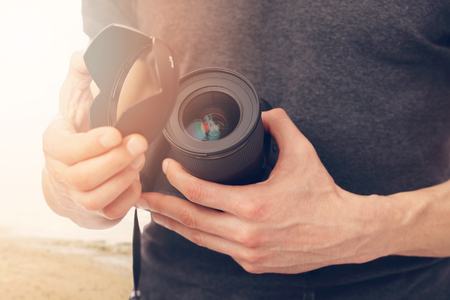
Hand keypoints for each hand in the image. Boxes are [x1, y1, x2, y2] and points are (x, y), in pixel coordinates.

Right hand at [42, 51, 147, 227]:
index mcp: (55, 144)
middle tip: (139, 143)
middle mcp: (62, 174)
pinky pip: (112, 212)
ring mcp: (78, 196)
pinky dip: (128, 197)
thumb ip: (81, 74)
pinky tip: (136, 180)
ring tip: (140, 160)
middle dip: (116, 160)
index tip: (115, 133)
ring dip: (123, 178)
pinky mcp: (96, 211)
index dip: (91, 144)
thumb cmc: (77, 132)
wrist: (70, 171)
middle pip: (83, 177)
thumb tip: (86, 54)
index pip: (65, 149)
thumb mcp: (75, 99)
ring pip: (96, 197)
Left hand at [139, 108, 396, 273]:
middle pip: (189, 221)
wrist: (345, 232)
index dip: (177, 178)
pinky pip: (219, 249)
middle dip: (161, 207)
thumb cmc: (323, 196)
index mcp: (254, 205)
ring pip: (200, 240)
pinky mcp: (254, 263)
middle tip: (141, 197)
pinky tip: (192, 227)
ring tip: (157, 213)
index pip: (200, 193)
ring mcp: (248, 253)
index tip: (168, 167)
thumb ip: (281, 126)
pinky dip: (202, 237)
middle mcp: (246, 234)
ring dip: (175, 225)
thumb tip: (265, 114)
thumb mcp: (303, 154)